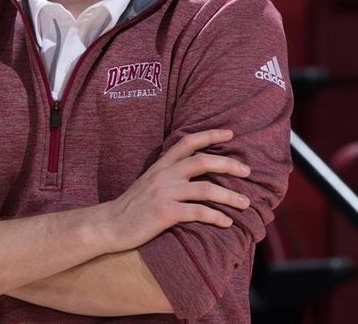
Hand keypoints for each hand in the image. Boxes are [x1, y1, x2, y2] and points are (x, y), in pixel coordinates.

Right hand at [100, 129, 251, 252]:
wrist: (110, 224)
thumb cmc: (131, 206)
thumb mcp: (148, 182)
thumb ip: (167, 175)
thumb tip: (192, 175)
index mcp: (160, 165)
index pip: (187, 142)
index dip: (210, 135)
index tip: (230, 134)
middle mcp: (164, 175)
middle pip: (203, 161)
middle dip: (229, 164)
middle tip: (247, 170)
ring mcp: (164, 192)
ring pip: (206, 188)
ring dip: (230, 195)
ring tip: (245, 202)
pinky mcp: (164, 212)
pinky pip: (198, 212)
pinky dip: (216, 216)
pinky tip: (227, 222)